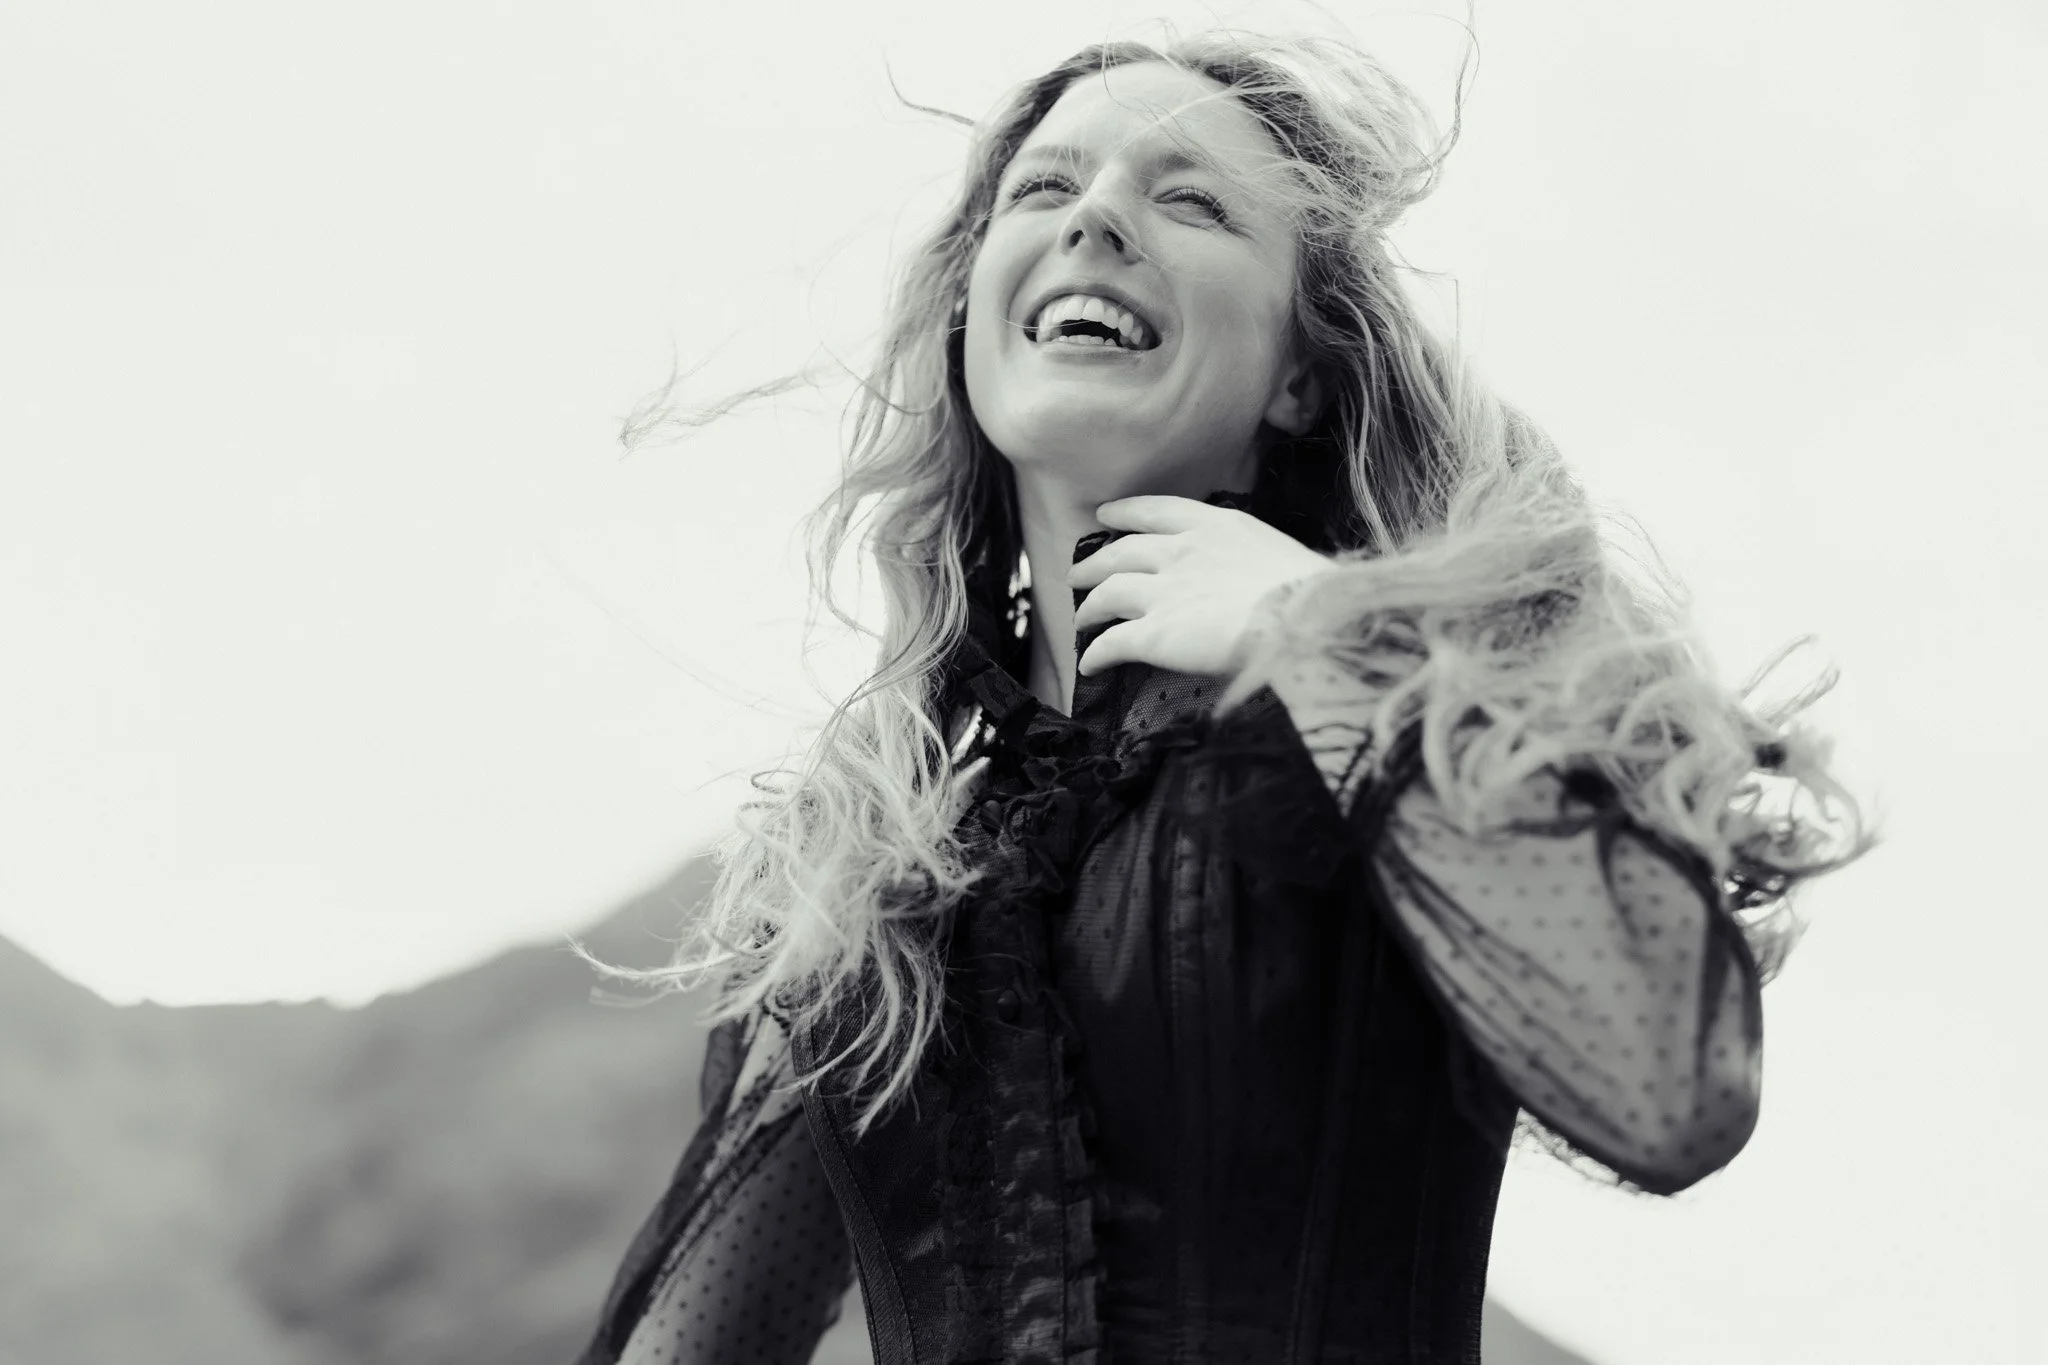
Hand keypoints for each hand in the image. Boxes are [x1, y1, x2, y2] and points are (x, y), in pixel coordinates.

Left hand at [1068, 495, 1337, 678]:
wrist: (1302, 621)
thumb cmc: (1307, 593)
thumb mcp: (1274, 554)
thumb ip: (1244, 558)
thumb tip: (1242, 578)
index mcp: (1214, 526)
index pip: (1157, 511)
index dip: (1126, 512)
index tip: (1106, 515)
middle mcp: (1181, 552)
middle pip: (1122, 552)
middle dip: (1095, 562)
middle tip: (1077, 572)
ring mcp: (1163, 592)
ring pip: (1108, 593)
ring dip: (1089, 606)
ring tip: (1079, 620)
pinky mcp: (1153, 633)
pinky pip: (1112, 643)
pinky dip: (1096, 654)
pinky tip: (1089, 665)